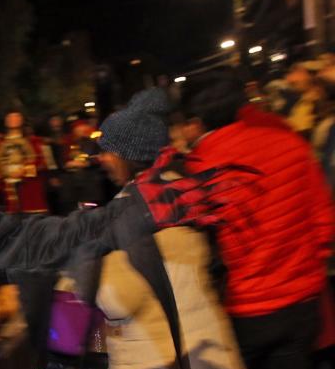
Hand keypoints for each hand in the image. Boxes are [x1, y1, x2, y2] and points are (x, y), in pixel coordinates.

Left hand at [130, 152, 259, 229]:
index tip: (228, 166)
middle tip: (241, 181)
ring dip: (217, 204)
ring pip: (204, 206)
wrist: (126, 213)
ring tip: (232, 201)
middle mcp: (183, 197)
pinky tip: (218, 218)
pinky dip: (205, 219)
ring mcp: (179, 209)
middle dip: (223, 187)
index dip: (214, 172)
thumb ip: (161, 162)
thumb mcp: (149, 175)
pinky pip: (193, 220)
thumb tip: (171, 147)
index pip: (201, 177)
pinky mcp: (174, 221)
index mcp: (178, 186)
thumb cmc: (136, 195)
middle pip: (207, 191)